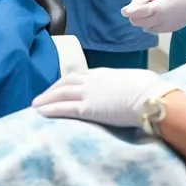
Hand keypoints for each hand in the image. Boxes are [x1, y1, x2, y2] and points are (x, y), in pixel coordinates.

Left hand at [33, 69, 173, 127]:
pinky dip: (50, 109)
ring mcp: (88, 93)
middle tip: (42, 96)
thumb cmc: (150, 88)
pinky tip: (40, 112)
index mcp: (104, 73)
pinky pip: (64, 108)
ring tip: (35, 104)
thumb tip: (132, 86)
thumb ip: (126, 83)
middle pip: (66, 82)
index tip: (59, 87)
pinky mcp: (87, 108)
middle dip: (52, 89)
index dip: (67, 82)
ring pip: (60, 94)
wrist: (150, 96)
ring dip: (46, 98)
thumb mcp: (135, 80)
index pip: (80, 76)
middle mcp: (92, 80)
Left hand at [121, 0, 185, 33]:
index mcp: (157, 8)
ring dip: (142, 20)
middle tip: (137, 8)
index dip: (128, 12)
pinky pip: (153, 30)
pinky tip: (154, 15)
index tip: (123, 10)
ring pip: (145, 27)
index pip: (137, 14)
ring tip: (149, 10)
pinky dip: (149, 24)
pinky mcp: (169, 30)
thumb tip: (130, 8)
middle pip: (138, 23)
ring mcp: (165, 27)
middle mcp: (160, 21)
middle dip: (134, 16)